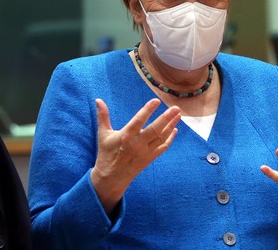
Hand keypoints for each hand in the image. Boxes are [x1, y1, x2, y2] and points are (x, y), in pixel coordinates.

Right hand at [90, 98, 180, 214]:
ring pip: (161, 137)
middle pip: (155, 129)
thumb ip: (103, 116)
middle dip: (167, 118)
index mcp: (125, 136)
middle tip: (176, 107)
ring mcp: (145, 152)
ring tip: (178, 114)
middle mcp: (137, 144)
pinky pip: (163, 147)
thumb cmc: (106, 153)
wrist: (111, 177)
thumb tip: (98, 100)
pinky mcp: (150, 158)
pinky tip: (175, 129)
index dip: (147, 110)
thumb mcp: (103, 134)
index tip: (156, 101)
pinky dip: (170, 138)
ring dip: (171, 125)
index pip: (138, 121)